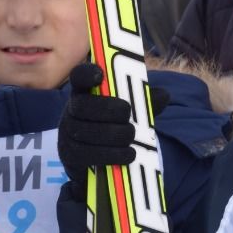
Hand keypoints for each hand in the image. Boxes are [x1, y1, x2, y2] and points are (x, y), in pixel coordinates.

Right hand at [56, 63, 168, 184]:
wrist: (98, 158)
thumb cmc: (113, 125)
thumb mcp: (128, 111)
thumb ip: (143, 102)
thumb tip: (164, 95)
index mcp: (85, 92)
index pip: (79, 76)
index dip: (87, 74)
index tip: (100, 75)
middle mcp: (72, 109)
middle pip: (82, 105)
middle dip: (106, 108)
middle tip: (126, 113)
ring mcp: (68, 133)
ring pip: (85, 131)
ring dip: (112, 134)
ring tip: (131, 136)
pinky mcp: (71, 155)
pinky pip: (88, 154)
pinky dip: (111, 155)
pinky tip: (129, 154)